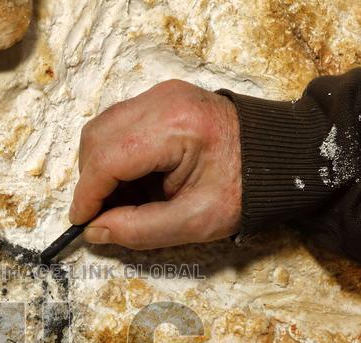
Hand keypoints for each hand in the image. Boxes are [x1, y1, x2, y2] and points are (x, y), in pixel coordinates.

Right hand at [69, 80, 241, 249]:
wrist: (279, 158)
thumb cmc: (245, 189)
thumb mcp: (195, 222)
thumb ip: (140, 229)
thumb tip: (95, 231)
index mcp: (176, 128)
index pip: (108, 158)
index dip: (88, 194)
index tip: (81, 223)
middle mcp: (163, 101)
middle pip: (97, 138)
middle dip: (91, 180)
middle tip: (102, 215)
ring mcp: (162, 94)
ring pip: (102, 128)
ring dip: (100, 167)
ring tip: (119, 199)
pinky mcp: (162, 97)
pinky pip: (119, 124)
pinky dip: (115, 154)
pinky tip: (132, 181)